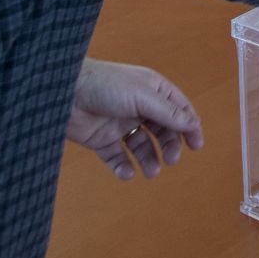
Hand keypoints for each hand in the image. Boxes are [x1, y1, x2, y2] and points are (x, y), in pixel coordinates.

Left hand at [66, 59, 203, 181]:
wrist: (62, 93)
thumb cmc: (105, 85)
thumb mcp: (143, 97)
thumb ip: (168, 113)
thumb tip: (192, 124)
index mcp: (152, 90)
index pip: (178, 109)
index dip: (189, 126)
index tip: (196, 146)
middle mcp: (138, 106)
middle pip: (162, 130)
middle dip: (169, 145)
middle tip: (171, 160)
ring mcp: (120, 123)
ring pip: (141, 146)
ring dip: (149, 159)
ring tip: (150, 171)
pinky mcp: (101, 139)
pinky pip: (117, 156)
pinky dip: (123, 167)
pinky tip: (126, 172)